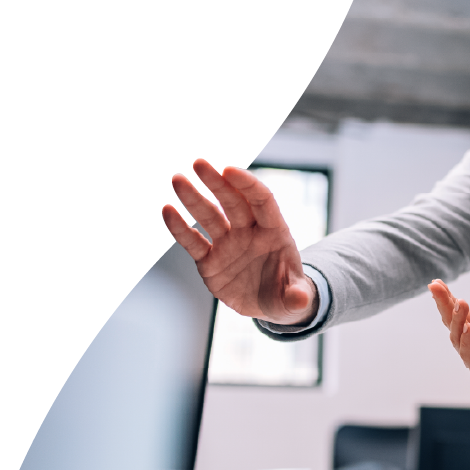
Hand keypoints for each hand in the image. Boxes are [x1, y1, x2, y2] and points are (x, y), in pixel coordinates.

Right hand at [162, 159, 317, 324]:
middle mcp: (249, 233)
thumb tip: (300, 301)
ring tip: (178, 180)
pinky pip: (194, 242)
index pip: (262, 201)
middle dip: (217, 182)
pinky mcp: (210, 261)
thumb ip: (297, 297)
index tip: (230, 170)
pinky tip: (168, 211)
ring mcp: (228, 245)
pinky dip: (181, 229)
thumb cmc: (287, 293)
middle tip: (200, 164)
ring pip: (210, 217)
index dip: (248, 185)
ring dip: (193, 199)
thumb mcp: (295, 298)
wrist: (269, 305)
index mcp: (275, 232)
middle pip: (233, 202)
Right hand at [428, 280, 469, 419]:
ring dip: (456, 320)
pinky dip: (466, 342)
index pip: (460, 311)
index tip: (437, 283)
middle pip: (452, 321)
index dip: (447, 298)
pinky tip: (468, 328)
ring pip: (457, 337)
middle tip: (435, 287)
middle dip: (443, 304)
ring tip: (460, 302)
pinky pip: (468, 356)